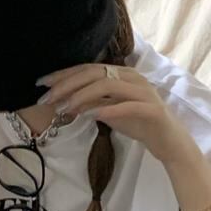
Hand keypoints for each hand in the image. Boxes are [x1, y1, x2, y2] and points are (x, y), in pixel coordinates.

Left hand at [36, 63, 196, 164]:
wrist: (169, 142)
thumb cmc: (140, 124)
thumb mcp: (110, 112)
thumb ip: (92, 103)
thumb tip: (65, 102)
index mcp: (122, 74)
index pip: (88, 69)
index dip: (63, 75)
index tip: (42, 84)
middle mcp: (132, 77)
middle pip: (95, 73)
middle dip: (67, 84)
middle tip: (47, 98)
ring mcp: (143, 91)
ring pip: (107, 85)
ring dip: (82, 96)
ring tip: (64, 108)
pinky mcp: (151, 109)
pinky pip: (126, 106)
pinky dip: (106, 109)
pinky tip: (89, 115)